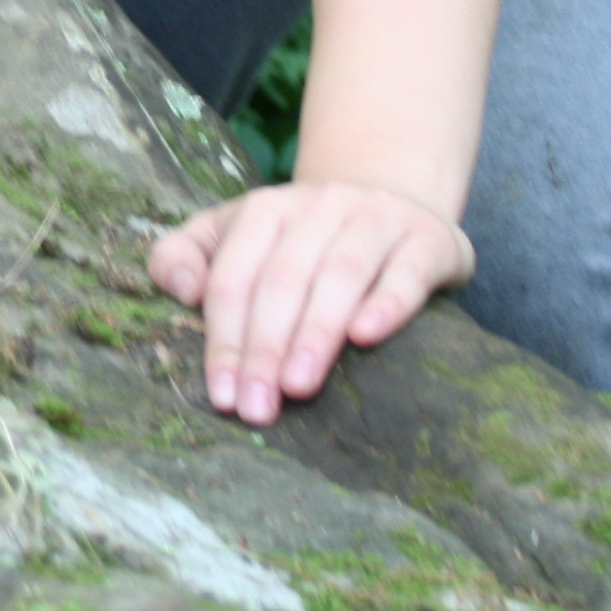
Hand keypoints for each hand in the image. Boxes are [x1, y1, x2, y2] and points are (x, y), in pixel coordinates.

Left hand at [147, 179, 473, 426]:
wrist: (392, 202)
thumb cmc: (299, 242)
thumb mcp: (233, 235)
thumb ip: (182, 255)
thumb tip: (182, 291)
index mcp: (266, 209)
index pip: (235, 277)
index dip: (225, 338)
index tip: (222, 395)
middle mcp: (320, 206)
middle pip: (283, 280)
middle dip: (265, 348)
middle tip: (257, 408)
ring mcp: (377, 219)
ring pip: (341, 275)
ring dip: (316, 332)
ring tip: (298, 387)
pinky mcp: (429, 240)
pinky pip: (407, 271)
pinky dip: (387, 303)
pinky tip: (366, 337)